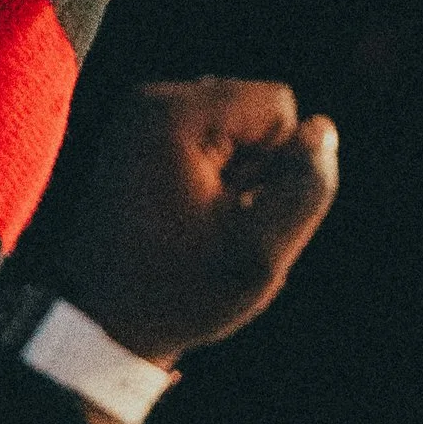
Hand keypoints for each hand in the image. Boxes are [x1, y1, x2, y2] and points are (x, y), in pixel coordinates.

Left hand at [51, 77, 340, 377]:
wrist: (101, 322)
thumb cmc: (178, 293)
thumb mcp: (258, 255)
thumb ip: (306, 188)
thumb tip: (321, 129)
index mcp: (175, 114)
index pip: (278, 106)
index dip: (279, 166)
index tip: (237, 212)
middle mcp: (151, 100)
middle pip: (255, 112)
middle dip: (254, 169)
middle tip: (212, 226)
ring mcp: (139, 117)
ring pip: (234, 129)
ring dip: (233, 178)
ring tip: (197, 226)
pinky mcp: (138, 138)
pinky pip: (207, 143)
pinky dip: (209, 180)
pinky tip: (184, 220)